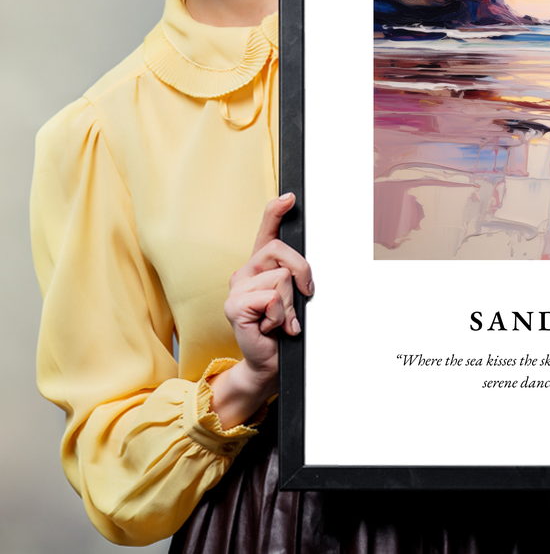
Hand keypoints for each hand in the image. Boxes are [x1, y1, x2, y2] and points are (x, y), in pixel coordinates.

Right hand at [209, 193, 313, 427]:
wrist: (269, 362)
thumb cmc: (283, 329)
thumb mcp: (294, 298)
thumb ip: (295, 278)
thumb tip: (305, 270)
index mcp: (260, 266)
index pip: (266, 231)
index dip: (276, 211)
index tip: (290, 197)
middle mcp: (245, 272)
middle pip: (281, 251)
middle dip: (302, 273)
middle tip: (302, 297)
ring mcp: (236, 288)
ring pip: (281, 278)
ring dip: (290, 304)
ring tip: (281, 320)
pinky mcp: (234, 306)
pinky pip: (271, 298)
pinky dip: (280, 316)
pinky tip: (271, 327)